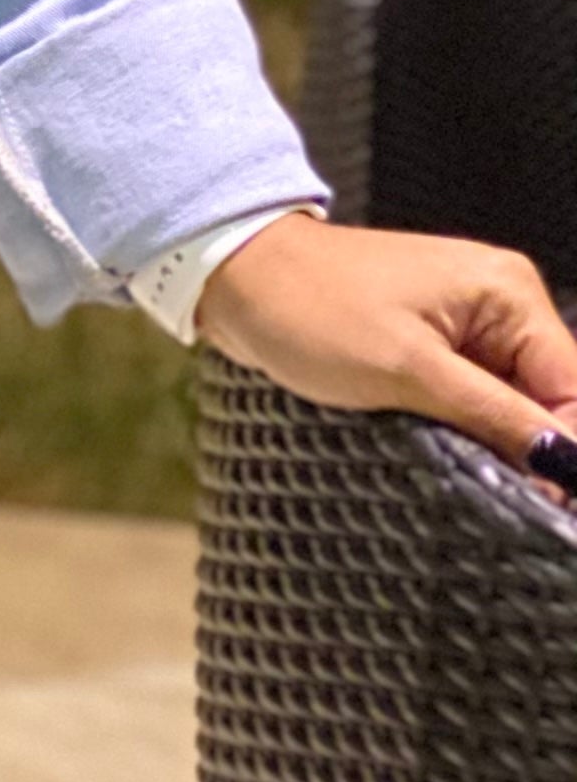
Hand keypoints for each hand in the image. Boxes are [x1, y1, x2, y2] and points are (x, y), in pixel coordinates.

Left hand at [195, 211, 576, 486]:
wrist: (237, 276)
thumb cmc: (310, 308)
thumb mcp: (408, 371)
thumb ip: (495, 416)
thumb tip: (566, 461)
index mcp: (508, 294)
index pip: (573, 388)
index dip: (567, 450)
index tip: (552, 505)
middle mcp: (500, 304)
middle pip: (550, 399)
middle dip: (534, 452)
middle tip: (515, 505)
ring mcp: (467, 326)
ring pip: (512, 406)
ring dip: (499, 446)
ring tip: (481, 487)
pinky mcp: (433, 348)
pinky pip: (474, 399)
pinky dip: (467, 432)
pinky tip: (453, 460)